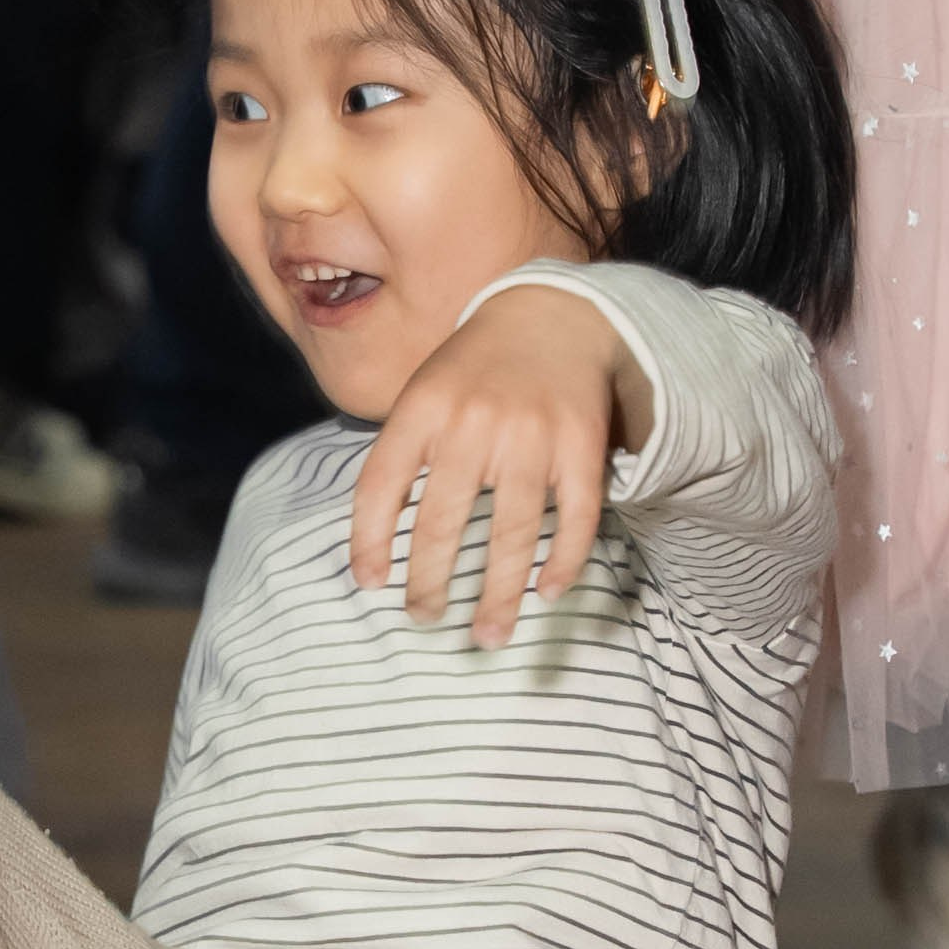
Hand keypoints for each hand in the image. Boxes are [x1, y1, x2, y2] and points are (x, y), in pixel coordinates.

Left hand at [348, 286, 648, 648]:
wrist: (552, 313)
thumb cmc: (473, 369)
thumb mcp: (422, 393)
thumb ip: (400, 454)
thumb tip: (375, 545)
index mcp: (422, 408)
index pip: (378, 487)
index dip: (367, 542)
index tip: (370, 584)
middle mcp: (472, 423)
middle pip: (441, 524)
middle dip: (428, 584)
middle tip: (423, 620)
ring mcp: (531, 435)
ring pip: (510, 534)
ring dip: (498, 595)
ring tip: (487, 635)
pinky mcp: (581, 445)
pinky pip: (574, 517)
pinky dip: (562, 561)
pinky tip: (548, 593)